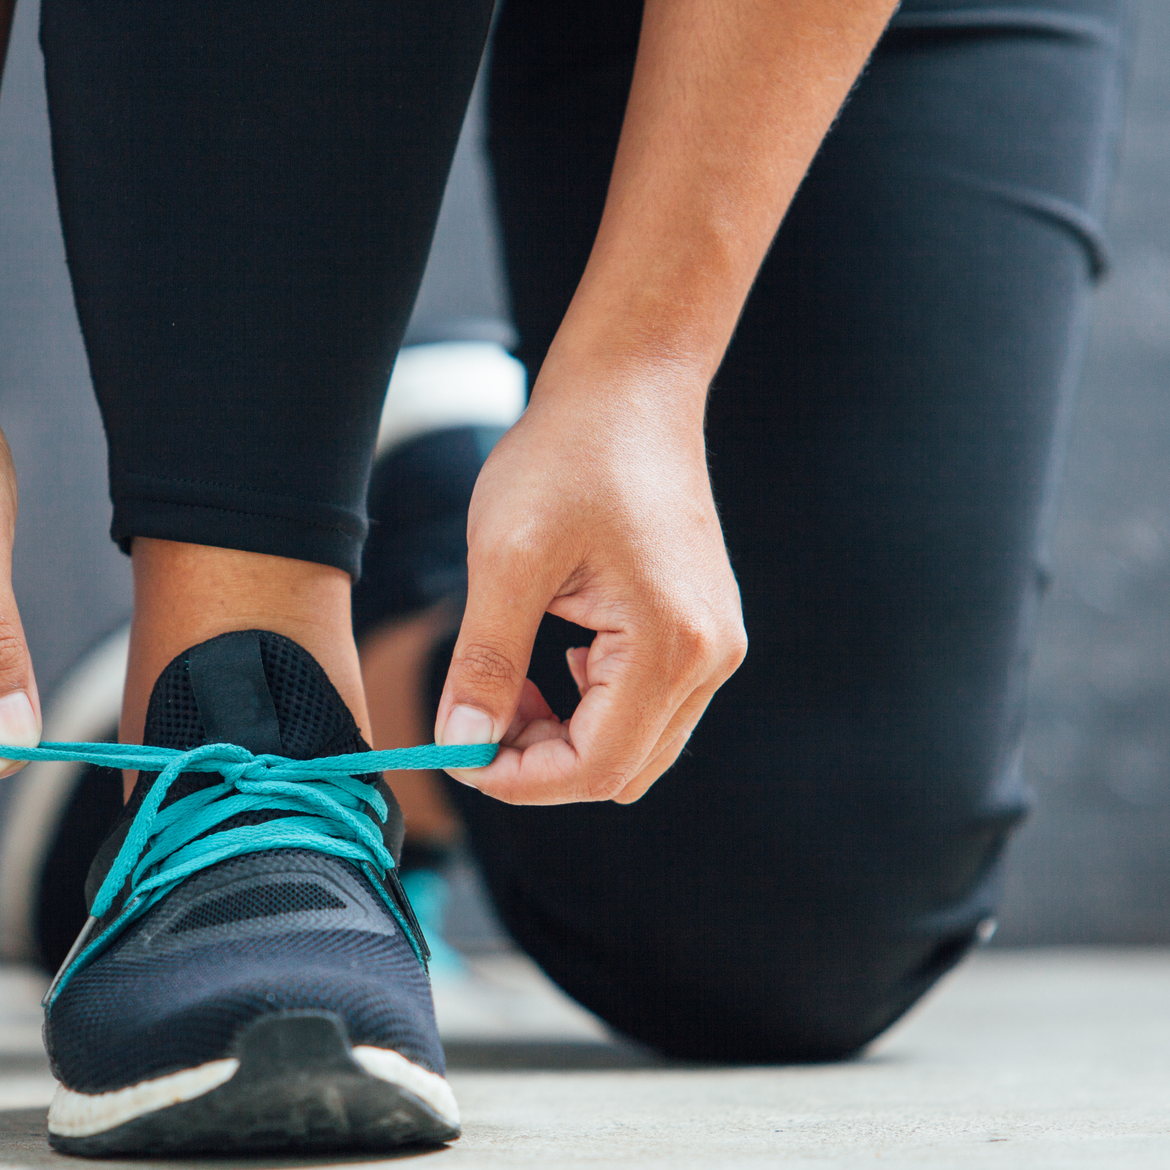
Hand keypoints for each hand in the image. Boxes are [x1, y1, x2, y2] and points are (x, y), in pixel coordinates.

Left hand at [435, 373, 745, 804]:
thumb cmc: (568, 458)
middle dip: (538, 763)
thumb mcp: (506, 560)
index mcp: (671, 645)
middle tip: (474, 717)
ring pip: (635, 747)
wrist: (630, 390)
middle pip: (620, 771)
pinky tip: (547, 662)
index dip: (519, 779)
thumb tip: (461, 743)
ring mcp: (714, 647)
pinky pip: (648, 710)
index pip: (595, 766)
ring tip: (505, 683)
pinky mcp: (703, 633)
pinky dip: (589, 710)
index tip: (455, 754)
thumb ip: (485, 662)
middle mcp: (710, 658)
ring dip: (563, 738)